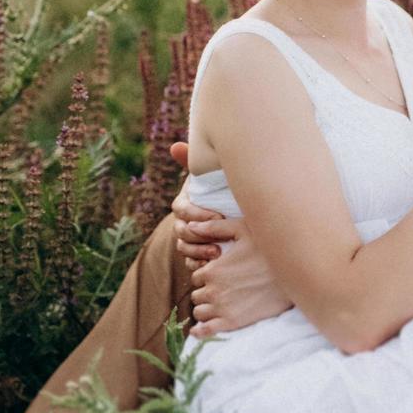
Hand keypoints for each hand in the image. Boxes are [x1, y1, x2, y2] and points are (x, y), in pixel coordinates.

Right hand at [170, 142, 223, 265]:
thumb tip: (175, 147)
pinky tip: (213, 265)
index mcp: (184, 203)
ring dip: (198, 252)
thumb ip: (194, 161)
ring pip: (184, 248)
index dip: (197, 212)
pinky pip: (190, 263)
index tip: (218, 214)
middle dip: (198, 235)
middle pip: (181, 231)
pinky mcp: (196, 254)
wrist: (237, 209)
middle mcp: (183, 221)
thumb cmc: (222, 188)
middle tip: (218, 238)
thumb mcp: (211, 174)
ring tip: (217, 253)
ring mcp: (188, 239)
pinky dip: (199, 265)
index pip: (182, 209)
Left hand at [186, 216, 293, 336]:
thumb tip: (190, 226)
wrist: (294, 276)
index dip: (206, 276)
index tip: (219, 276)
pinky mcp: (232, 323)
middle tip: (222, 290)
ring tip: (218, 305)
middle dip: (206, 292)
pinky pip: (206, 331)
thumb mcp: (243, 230)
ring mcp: (222, 308)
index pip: (197, 277)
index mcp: (213, 270)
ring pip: (200, 312)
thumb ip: (214, 227)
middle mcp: (213, 290)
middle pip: (197, 295)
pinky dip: (200, 331)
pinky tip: (200, 330)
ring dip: (206, 309)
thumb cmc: (269, 249)